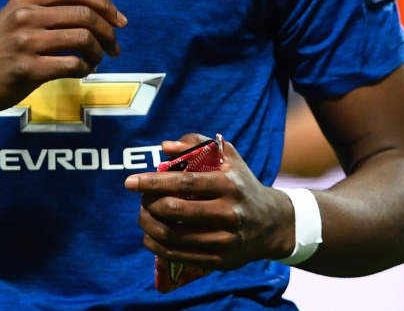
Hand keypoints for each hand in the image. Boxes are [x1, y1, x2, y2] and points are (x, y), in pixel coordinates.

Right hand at [0, 0, 124, 117]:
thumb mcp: (14, 17)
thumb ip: (44, 9)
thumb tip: (89, 8)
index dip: (105, 4)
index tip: (119, 20)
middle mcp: (27, 15)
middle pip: (85, 14)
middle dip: (108, 32)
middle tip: (114, 47)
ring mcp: (27, 42)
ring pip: (83, 39)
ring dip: (98, 53)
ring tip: (95, 62)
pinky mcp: (28, 69)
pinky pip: (72, 65)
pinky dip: (84, 69)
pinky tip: (81, 72)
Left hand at [124, 134, 293, 270]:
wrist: (273, 223)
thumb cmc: (242, 183)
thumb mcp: (228, 156)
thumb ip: (197, 143)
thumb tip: (164, 147)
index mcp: (229, 184)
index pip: (184, 182)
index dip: (153, 182)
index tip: (130, 182)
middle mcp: (230, 213)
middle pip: (176, 210)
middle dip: (149, 204)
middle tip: (140, 200)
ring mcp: (226, 240)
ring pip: (175, 236)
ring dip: (149, 226)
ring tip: (142, 216)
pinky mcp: (222, 261)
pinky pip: (181, 256)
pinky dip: (158, 247)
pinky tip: (149, 237)